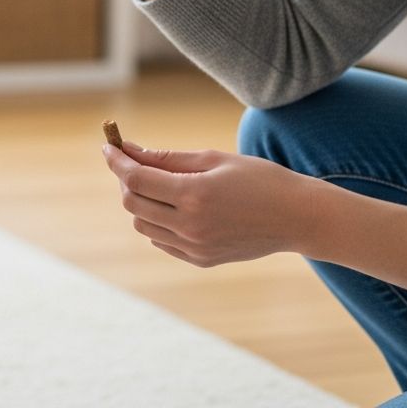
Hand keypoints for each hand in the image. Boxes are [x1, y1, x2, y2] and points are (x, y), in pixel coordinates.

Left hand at [102, 140, 315, 267]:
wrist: (297, 218)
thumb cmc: (259, 179)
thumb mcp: (213, 158)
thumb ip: (168, 158)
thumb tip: (131, 151)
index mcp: (194, 195)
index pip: (136, 179)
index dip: (117, 161)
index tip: (108, 147)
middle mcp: (190, 226)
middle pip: (132, 204)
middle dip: (124, 180)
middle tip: (131, 161)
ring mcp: (195, 247)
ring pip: (143, 225)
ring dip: (138, 202)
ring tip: (154, 182)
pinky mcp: (202, 260)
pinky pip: (161, 241)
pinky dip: (155, 222)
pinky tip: (169, 205)